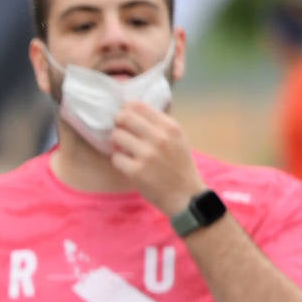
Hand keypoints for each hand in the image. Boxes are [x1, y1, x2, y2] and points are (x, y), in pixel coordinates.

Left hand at [109, 102, 205, 217]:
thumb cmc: (179, 165)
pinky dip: (119, 162)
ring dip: (117, 143)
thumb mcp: (177, 139)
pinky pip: (115, 158)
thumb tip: (131, 109)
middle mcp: (159, 138)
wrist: (185, 195)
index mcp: (171, 127)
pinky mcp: (136, 172)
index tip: (124, 115)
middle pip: (124, 117)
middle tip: (120, 131)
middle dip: (118, 123)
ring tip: (126, 150)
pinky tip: (128, 165)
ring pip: (116, 136)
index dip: (126, 109)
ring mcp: (147, 155)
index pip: (139, 106)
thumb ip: (159, 125)